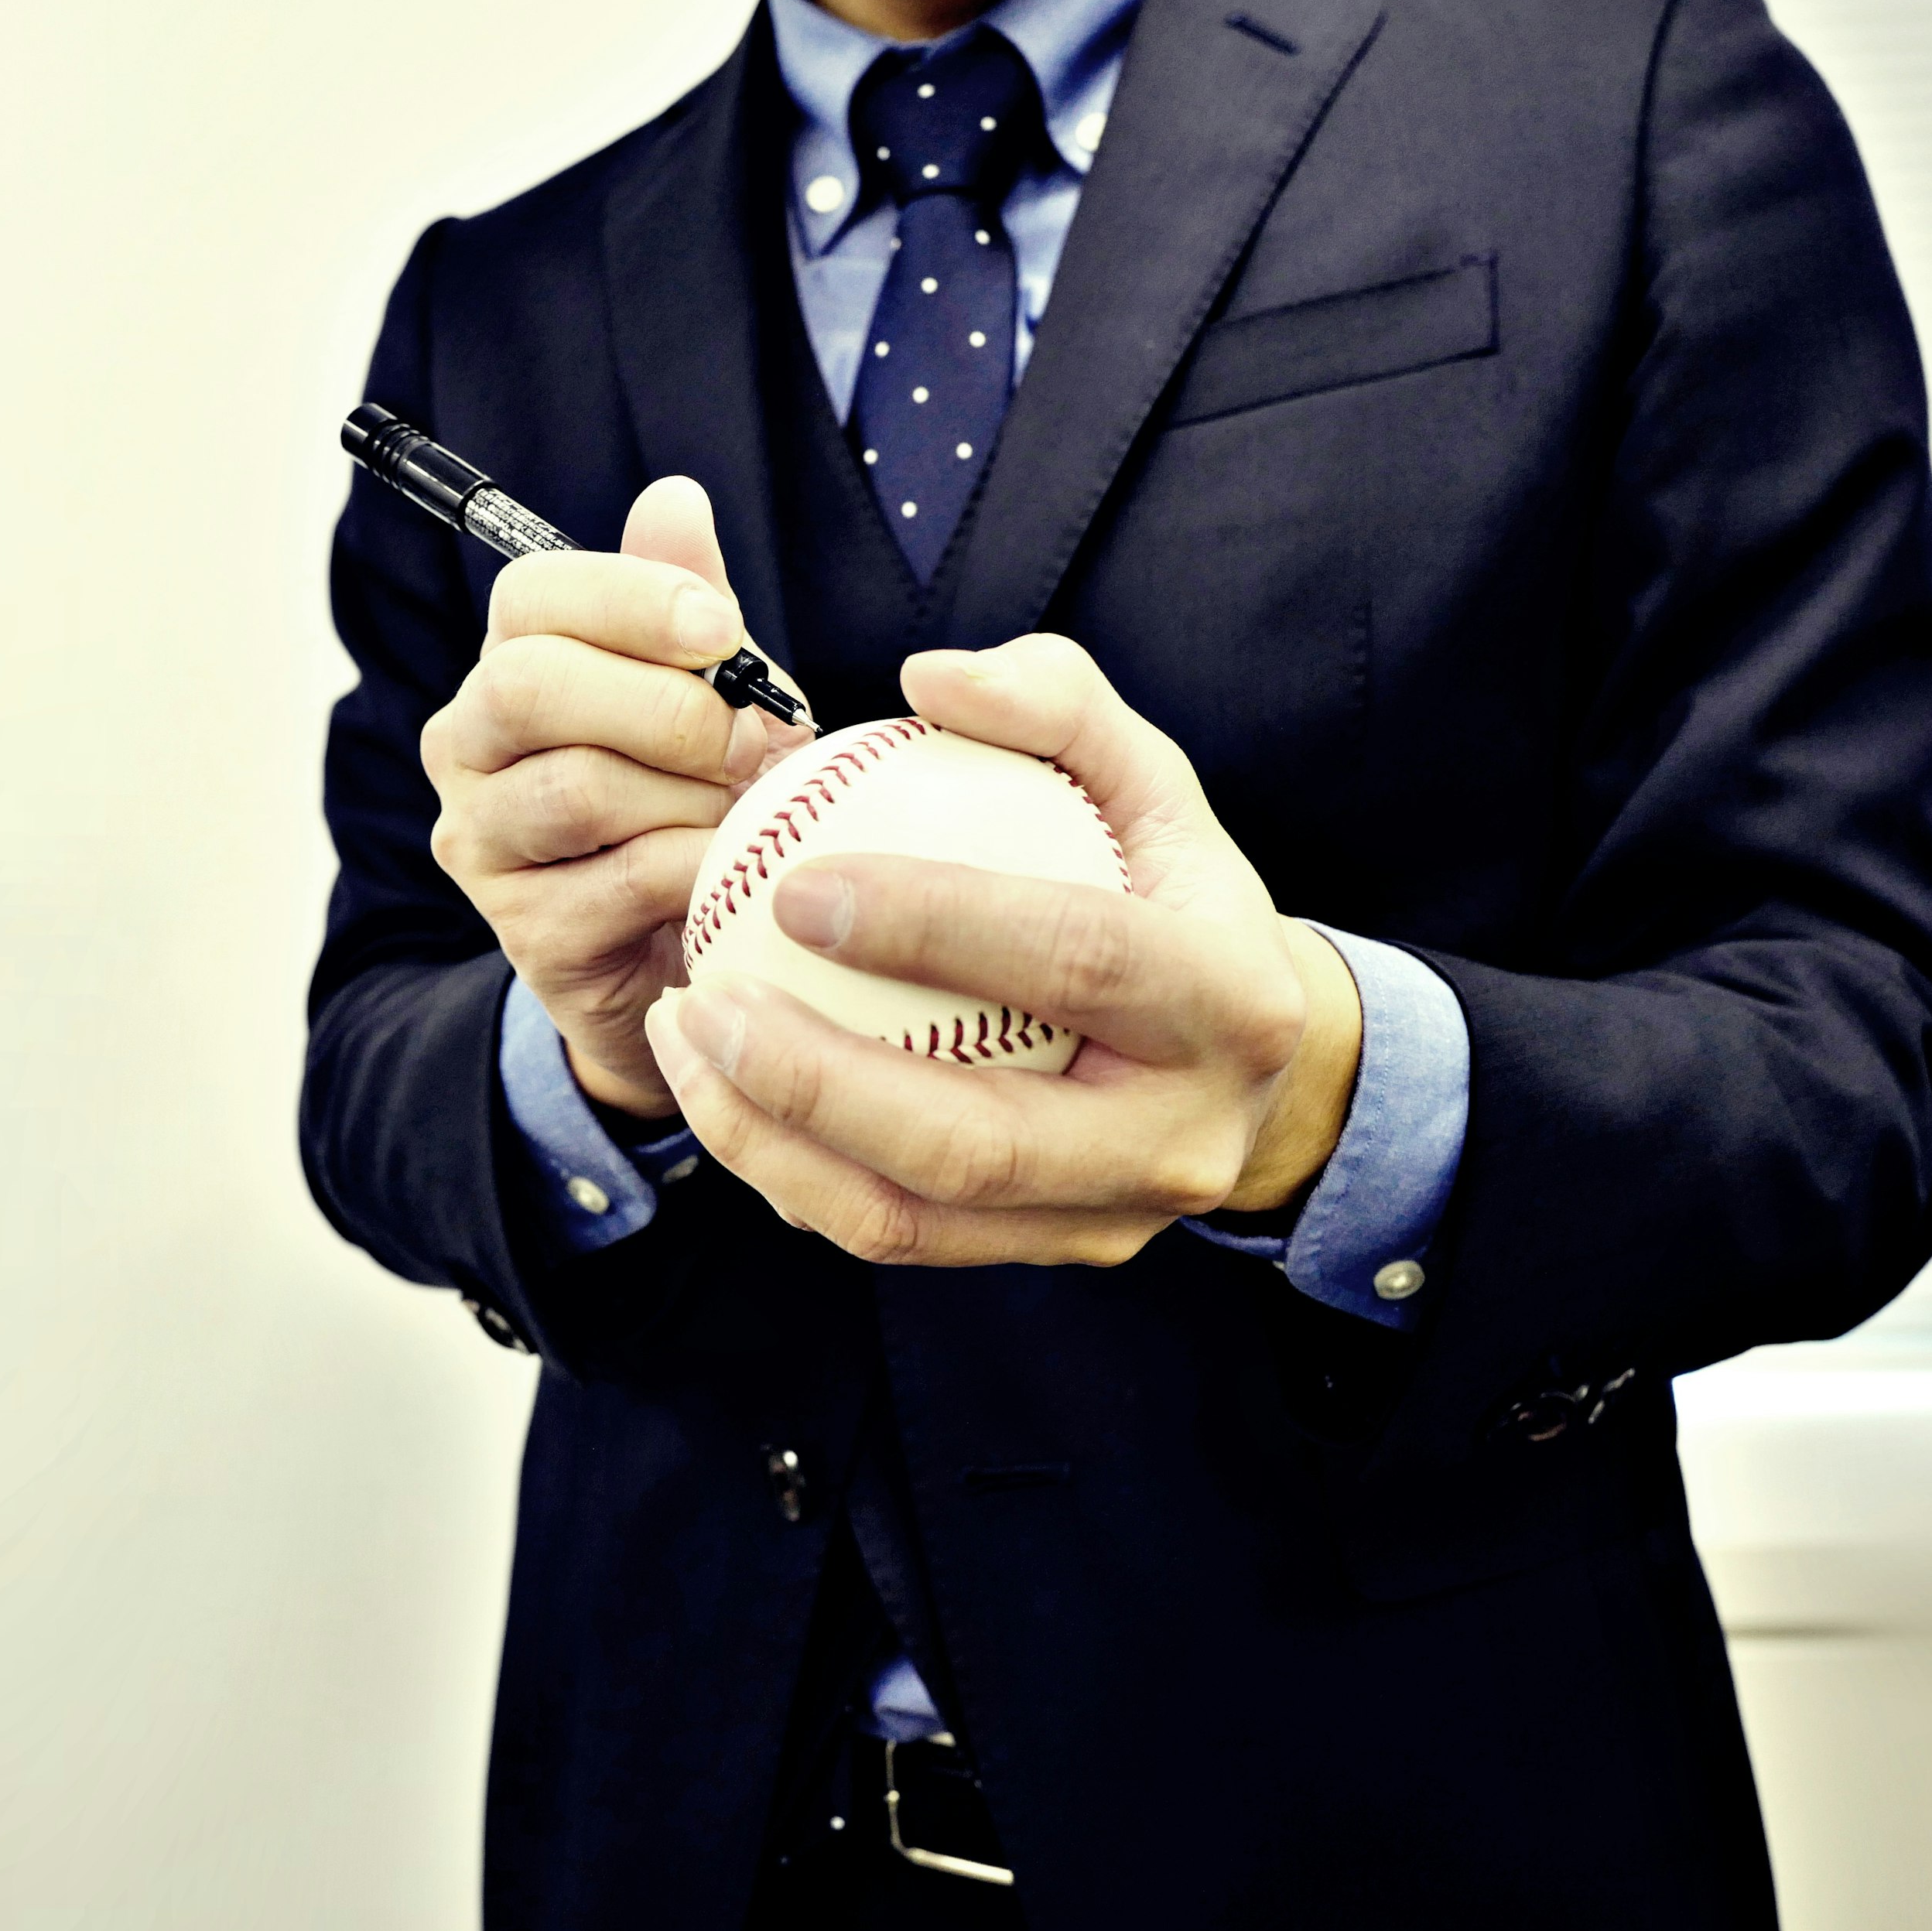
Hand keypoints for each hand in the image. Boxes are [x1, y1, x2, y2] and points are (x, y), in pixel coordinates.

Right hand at [421, 477, 812, 1118]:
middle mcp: (467, 747)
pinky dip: (702, 867)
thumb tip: (674, 498)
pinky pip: (625, 880)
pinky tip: (737, 871)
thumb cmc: (693, 801)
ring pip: (577, 789)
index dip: (631, 598)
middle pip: (531, 686)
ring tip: (747, 811)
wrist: (687, 952)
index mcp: (507, 667)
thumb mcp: (706, 694)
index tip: (722, 629)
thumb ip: (687, 604)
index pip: (531, 597)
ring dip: (691, 796)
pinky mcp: (528, 933)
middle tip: (749, 741)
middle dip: (664, 705)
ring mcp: (483, 844)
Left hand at [643, 633, 1360, 1264]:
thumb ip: (1052, 702)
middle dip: (813, 1080)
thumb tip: (929, 675)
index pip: (1074, 962)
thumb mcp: (1146, 776)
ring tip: (682, 1036)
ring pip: (911, 1218)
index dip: (932, 926)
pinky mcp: (1047, 1255)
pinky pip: (891, 1234)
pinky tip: (718, 1085)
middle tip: (702, 995)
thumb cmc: (1169, 884)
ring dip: (769, 1141)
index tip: (794, 886)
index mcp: (1227, 1000)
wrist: (1249, 1056)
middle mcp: (1178, 1137)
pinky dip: (787, 1169)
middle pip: (974, 1139)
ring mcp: (1108, 1219)